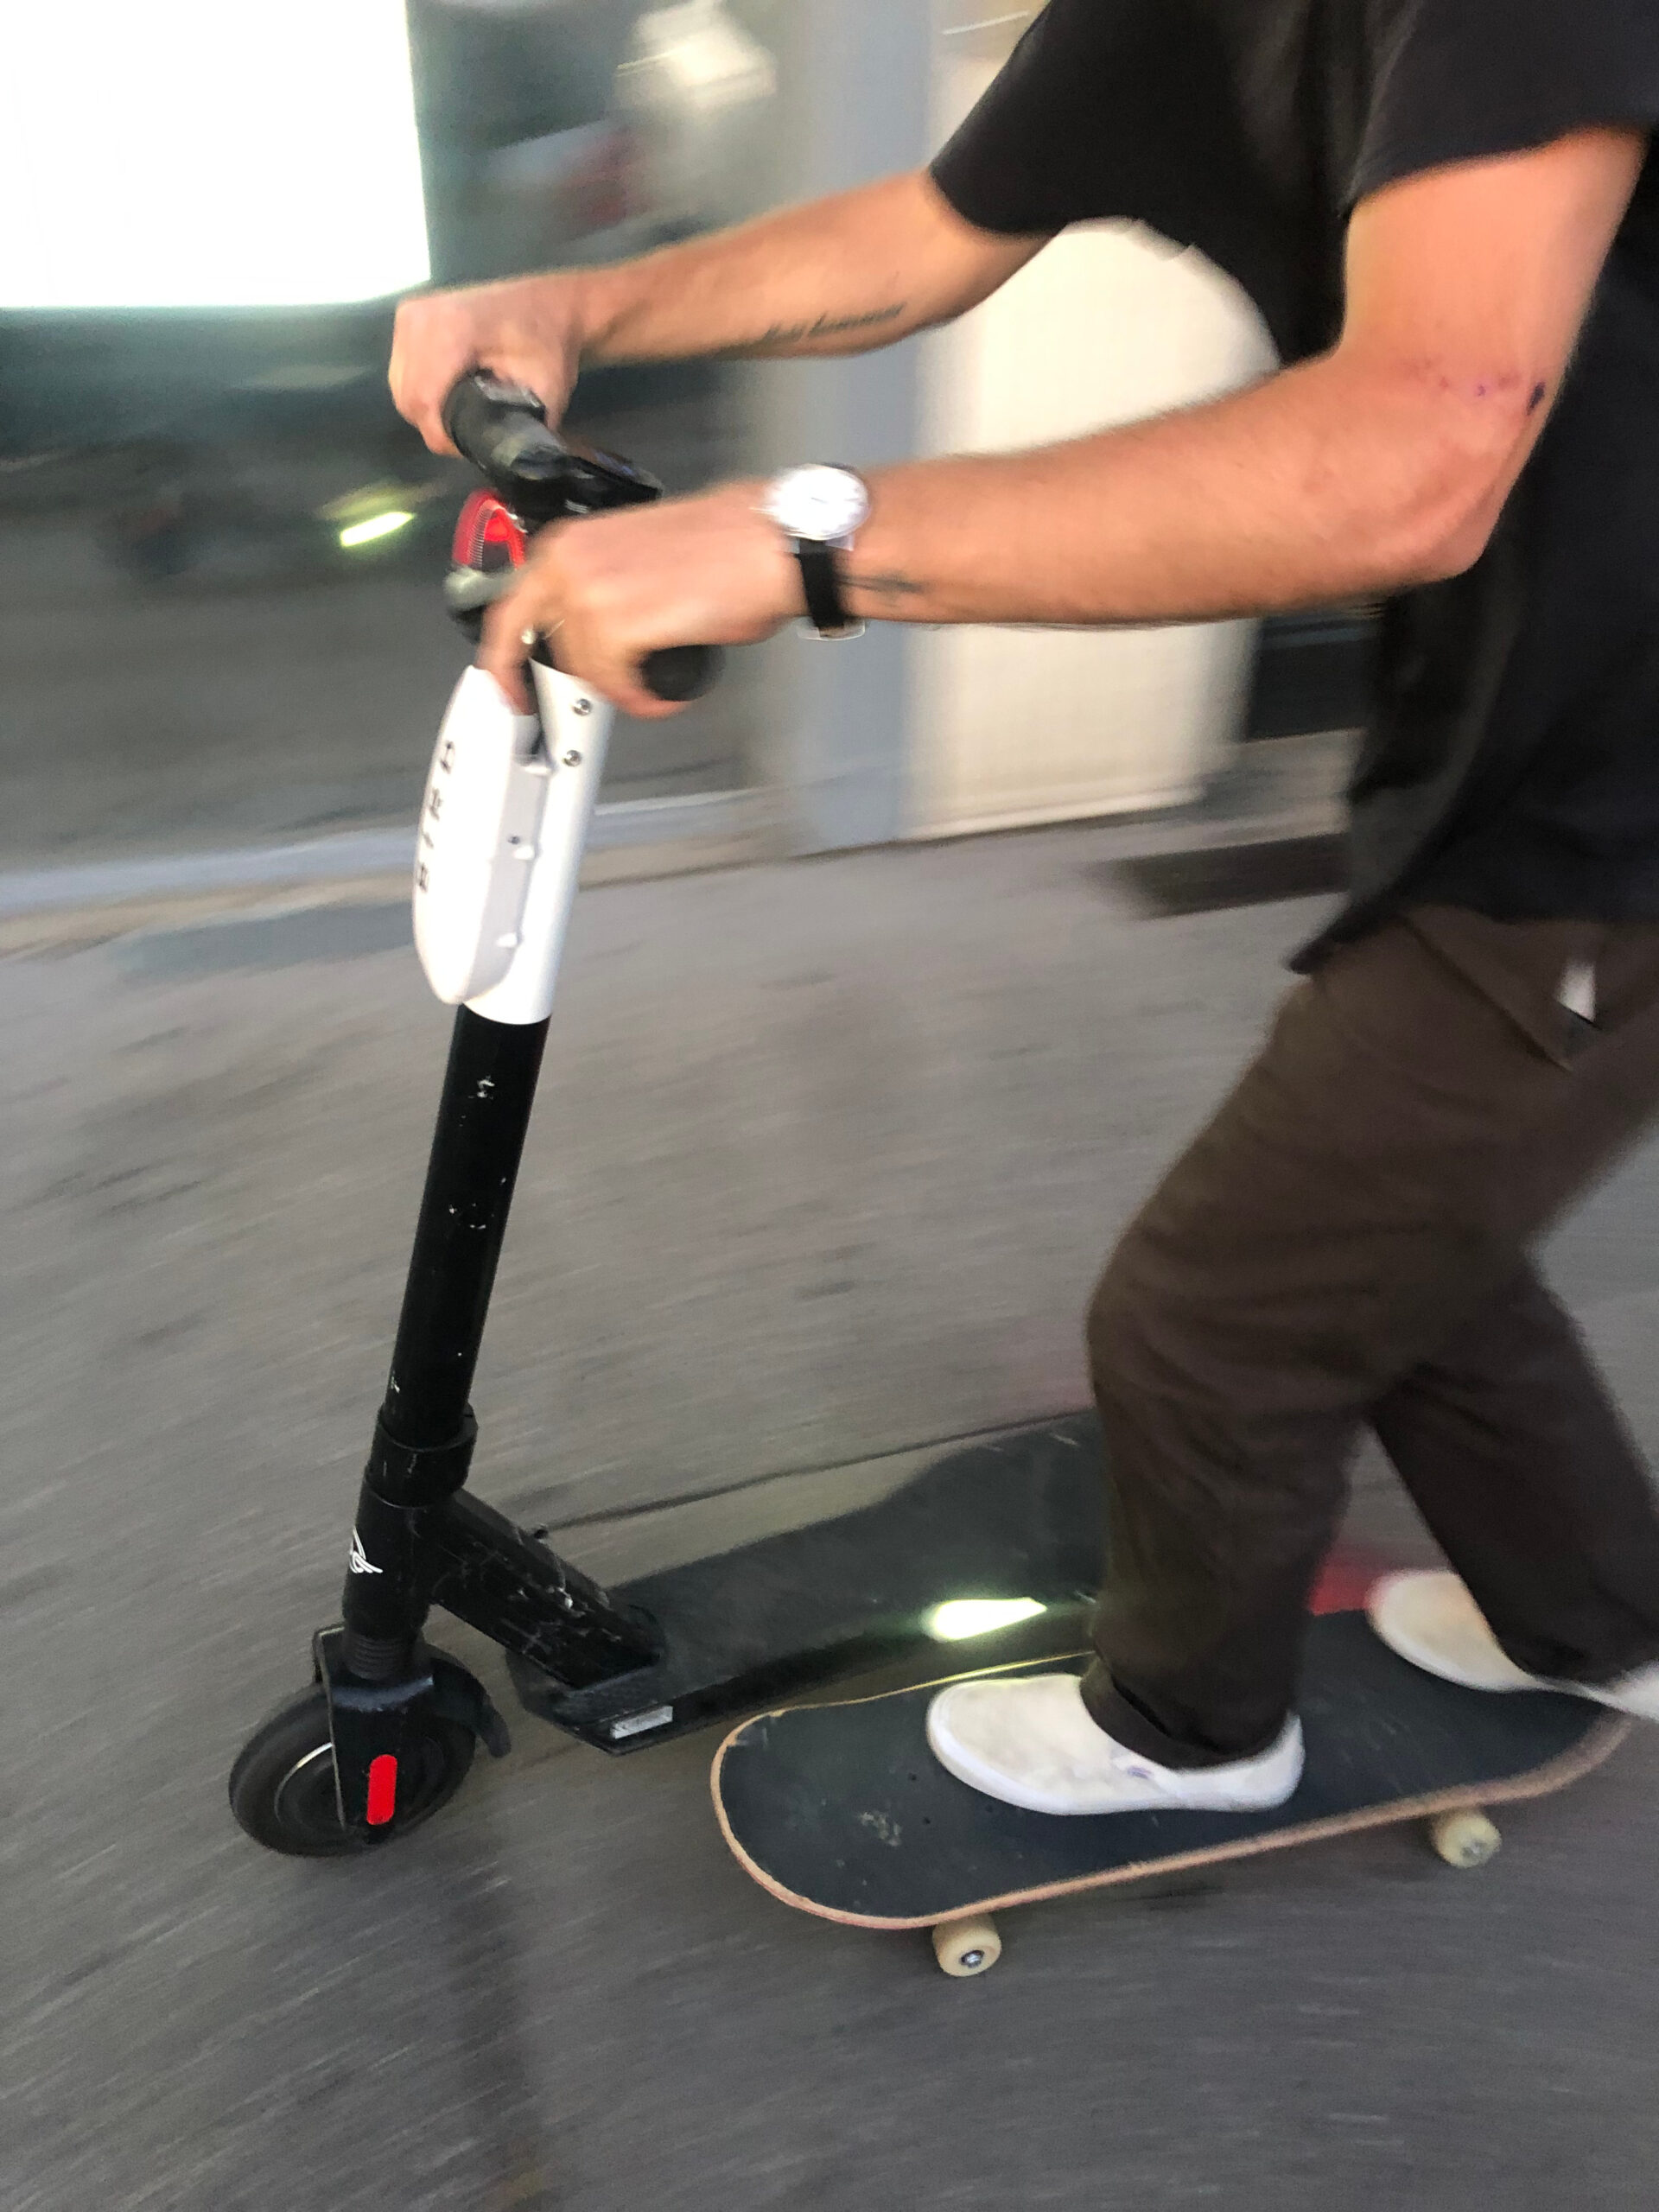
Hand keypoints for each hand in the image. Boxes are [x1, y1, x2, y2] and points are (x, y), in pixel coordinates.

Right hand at [390, 274, 587, 452]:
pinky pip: (401, 368)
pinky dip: (419, 388)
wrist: (548, 305)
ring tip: (457, 416)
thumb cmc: (550, 345)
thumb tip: (505, 465)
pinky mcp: (408, 315)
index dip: (441, 436)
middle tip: (466, 436)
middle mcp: (422, 316)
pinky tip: (446, 394)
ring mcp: (411, 313)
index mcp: (453, 329)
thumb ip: (524, 429)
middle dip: (433, 425)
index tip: (466, 449)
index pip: (425, 400)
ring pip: (400, 384)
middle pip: (407, 395)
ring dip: (424, 409)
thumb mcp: (547, 391)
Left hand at [479, 482, 800, 717]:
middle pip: (542, 646)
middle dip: (574, 675)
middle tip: (589, 696)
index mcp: (570, 541)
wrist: (766, 544)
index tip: (510, 686)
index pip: (510, 608)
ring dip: (621, 686)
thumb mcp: (635, 557)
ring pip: (584, 668)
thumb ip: (600, 587)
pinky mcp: (617, 624)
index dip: (503, 658)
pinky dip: (641, 698)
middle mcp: (569, 561)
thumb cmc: (724, 547)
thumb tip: (591, 632)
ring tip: (655, 680)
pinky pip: (615, 684)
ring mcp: (589, 591)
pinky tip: (664, 691)